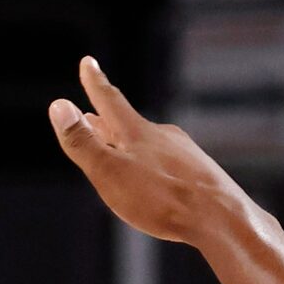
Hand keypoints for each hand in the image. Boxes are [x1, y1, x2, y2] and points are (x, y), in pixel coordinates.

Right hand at [49, 58, 248, 244]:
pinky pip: (171, 166)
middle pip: (129, 125)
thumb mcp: (109, 172)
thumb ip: (82, 141)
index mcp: (137, 132)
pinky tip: (160, 185)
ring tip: (124, 154)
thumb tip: (58, 105)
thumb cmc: (163, 199)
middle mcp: (163, 137)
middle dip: (109, 123)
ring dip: (133, 147)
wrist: (225, 221)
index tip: (89, 62)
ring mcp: (186, 156)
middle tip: (94, 115)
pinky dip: (156, 169)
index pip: (110, 99)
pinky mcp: (203, 177)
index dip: (95, 82)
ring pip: (152, 146)